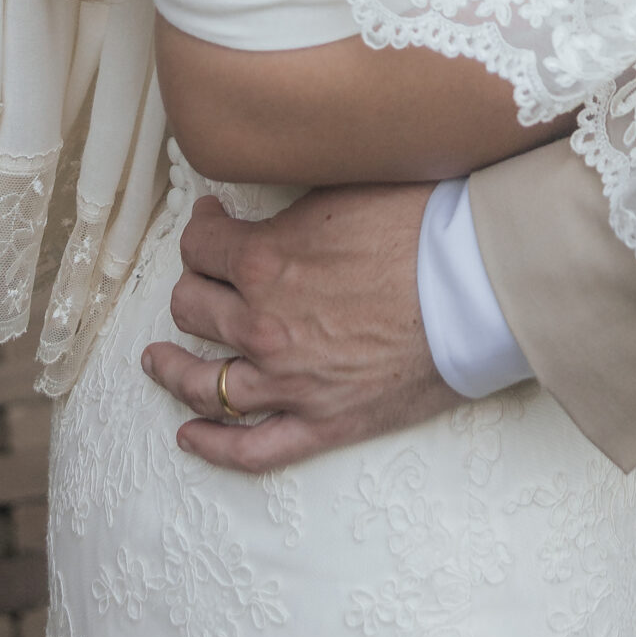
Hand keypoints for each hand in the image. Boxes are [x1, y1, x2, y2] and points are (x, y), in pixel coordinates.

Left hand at [140, 181, 452, 470]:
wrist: (478, 282)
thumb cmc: (423, 225)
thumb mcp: (344, 188)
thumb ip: (293, 204)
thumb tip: (270, 201)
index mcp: (263, 261)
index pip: (201, 247)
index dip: (203, 230)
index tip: (212, 224)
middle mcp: (262, 325)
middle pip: (193, 310)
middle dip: (192, 288)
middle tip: (202, 281)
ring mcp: (288, 382)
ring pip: (203, 385)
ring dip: (173, 370)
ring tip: (158, 361)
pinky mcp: (322, 422)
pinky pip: (252, 448)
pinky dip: (214, 446)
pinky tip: (189, 437)